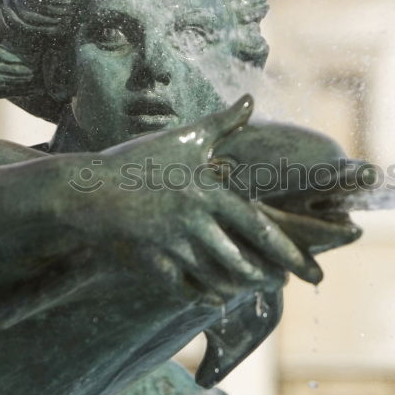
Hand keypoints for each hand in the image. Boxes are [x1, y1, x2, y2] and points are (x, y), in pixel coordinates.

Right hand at [81, 95, 321, 297]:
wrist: (86, 190)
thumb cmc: (137, 160)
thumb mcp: (183, 138)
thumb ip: (222, 123)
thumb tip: (249, 98)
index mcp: (208, 193)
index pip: (259, 228)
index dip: (288, 252)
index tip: (308, 267)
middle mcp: (194, 222)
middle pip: (243, 261)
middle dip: (267, 276)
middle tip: (283, 284)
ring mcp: (172, 246)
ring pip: (218, 278)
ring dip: (240, 287)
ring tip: (255, 288)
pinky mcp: (152, 265)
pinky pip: (188, 288)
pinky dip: (208, 294)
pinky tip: (219, 296)